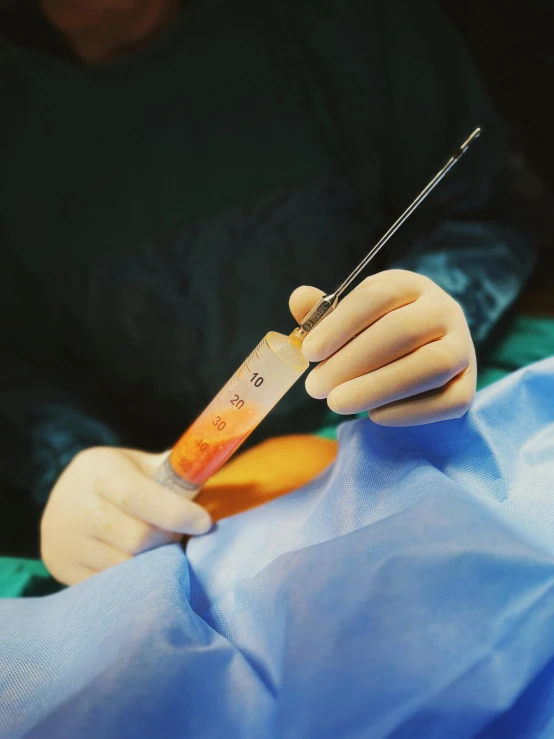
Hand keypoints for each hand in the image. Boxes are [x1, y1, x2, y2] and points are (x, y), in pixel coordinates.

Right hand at [41, 446, 211, 585]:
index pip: (139, 497)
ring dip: (154, 561)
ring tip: (157, 548)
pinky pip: (110, 585)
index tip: (204, 523)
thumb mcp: (138, 464)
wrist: (64, 497)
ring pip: (127, 566)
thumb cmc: (115, 478)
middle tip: (177, 534)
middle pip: (138, 538)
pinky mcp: (62, 568)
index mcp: (98, 471)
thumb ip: (171, 472)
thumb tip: (206, 474)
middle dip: (168, 539)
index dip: (176, 513)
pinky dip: (134, 578)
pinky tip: (139, 563)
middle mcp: (75, 505)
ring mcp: (65, 540)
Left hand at [290, 269, 475, 425]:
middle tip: (316, 387)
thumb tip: (298, 299)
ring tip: (336, 404)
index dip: (341, 323)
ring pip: (429, 366)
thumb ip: (323, 314)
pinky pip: (447, 401)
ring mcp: (462, 348)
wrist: (418, 364)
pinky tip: (373, 416)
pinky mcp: (468, 386)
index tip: (309, 352)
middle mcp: (443, 310)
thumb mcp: (349, 320)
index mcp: (410, 286)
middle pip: (402, 331)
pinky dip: (408, 412)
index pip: (378, 296)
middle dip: (353, 361)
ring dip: (378, 387)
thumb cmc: (373, 336)